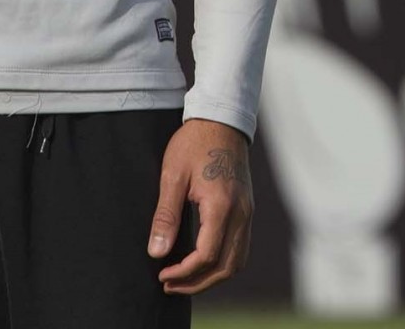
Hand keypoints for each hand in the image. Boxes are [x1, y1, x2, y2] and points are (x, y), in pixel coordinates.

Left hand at [147, 117, 252, 294]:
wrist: (220, 119)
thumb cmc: (194, 143)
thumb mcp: (172, 175)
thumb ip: (166, 216)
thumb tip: (157, 252)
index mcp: (221, 205)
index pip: (206, 256)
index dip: (183, 272)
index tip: (162, 274)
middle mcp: (241, 213)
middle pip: (226, 267)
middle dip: (198, 283)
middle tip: (171, 284)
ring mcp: (247, 212)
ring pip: (237, 262)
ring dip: (212, 277)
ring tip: (186, 279)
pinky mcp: (247, 209)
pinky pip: (240, 248)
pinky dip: (223, 263)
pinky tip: (203, 261)